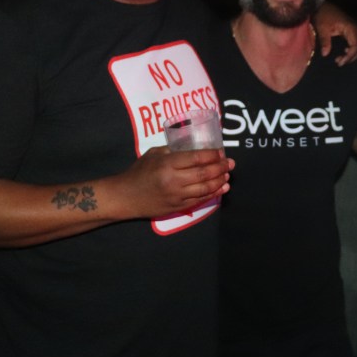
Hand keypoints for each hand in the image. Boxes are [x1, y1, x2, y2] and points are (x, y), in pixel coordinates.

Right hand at [113, 146, 232, 218]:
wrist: (126, 197)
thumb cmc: (138, 172)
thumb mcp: (153, 154)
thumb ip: (172, 151)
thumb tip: (193, 149)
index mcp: (167, 164)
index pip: (196, 158)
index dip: (211, 155)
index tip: (220, 152)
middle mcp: (174, 180)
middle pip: (204, 173)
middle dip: (220, 167)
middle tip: (230, 163)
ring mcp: (177, 196)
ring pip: (205, 188)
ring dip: (219, 181)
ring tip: (227, 175)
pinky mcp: (178, 207)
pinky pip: (200, 200)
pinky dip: (213, 194)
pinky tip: (222, 188)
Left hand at [314, 2, 356, 65]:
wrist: (323, 6)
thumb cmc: (323, 16)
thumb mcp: (322, 28)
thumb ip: (325, 41)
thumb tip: (325, 54)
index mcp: (351, 28)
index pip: (356, 46)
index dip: (350, 57)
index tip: (339, 62)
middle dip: (352, 57)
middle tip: (339, 62)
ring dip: (356, 54)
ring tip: (343, 58)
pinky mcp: (355, 31)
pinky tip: (346, 52)